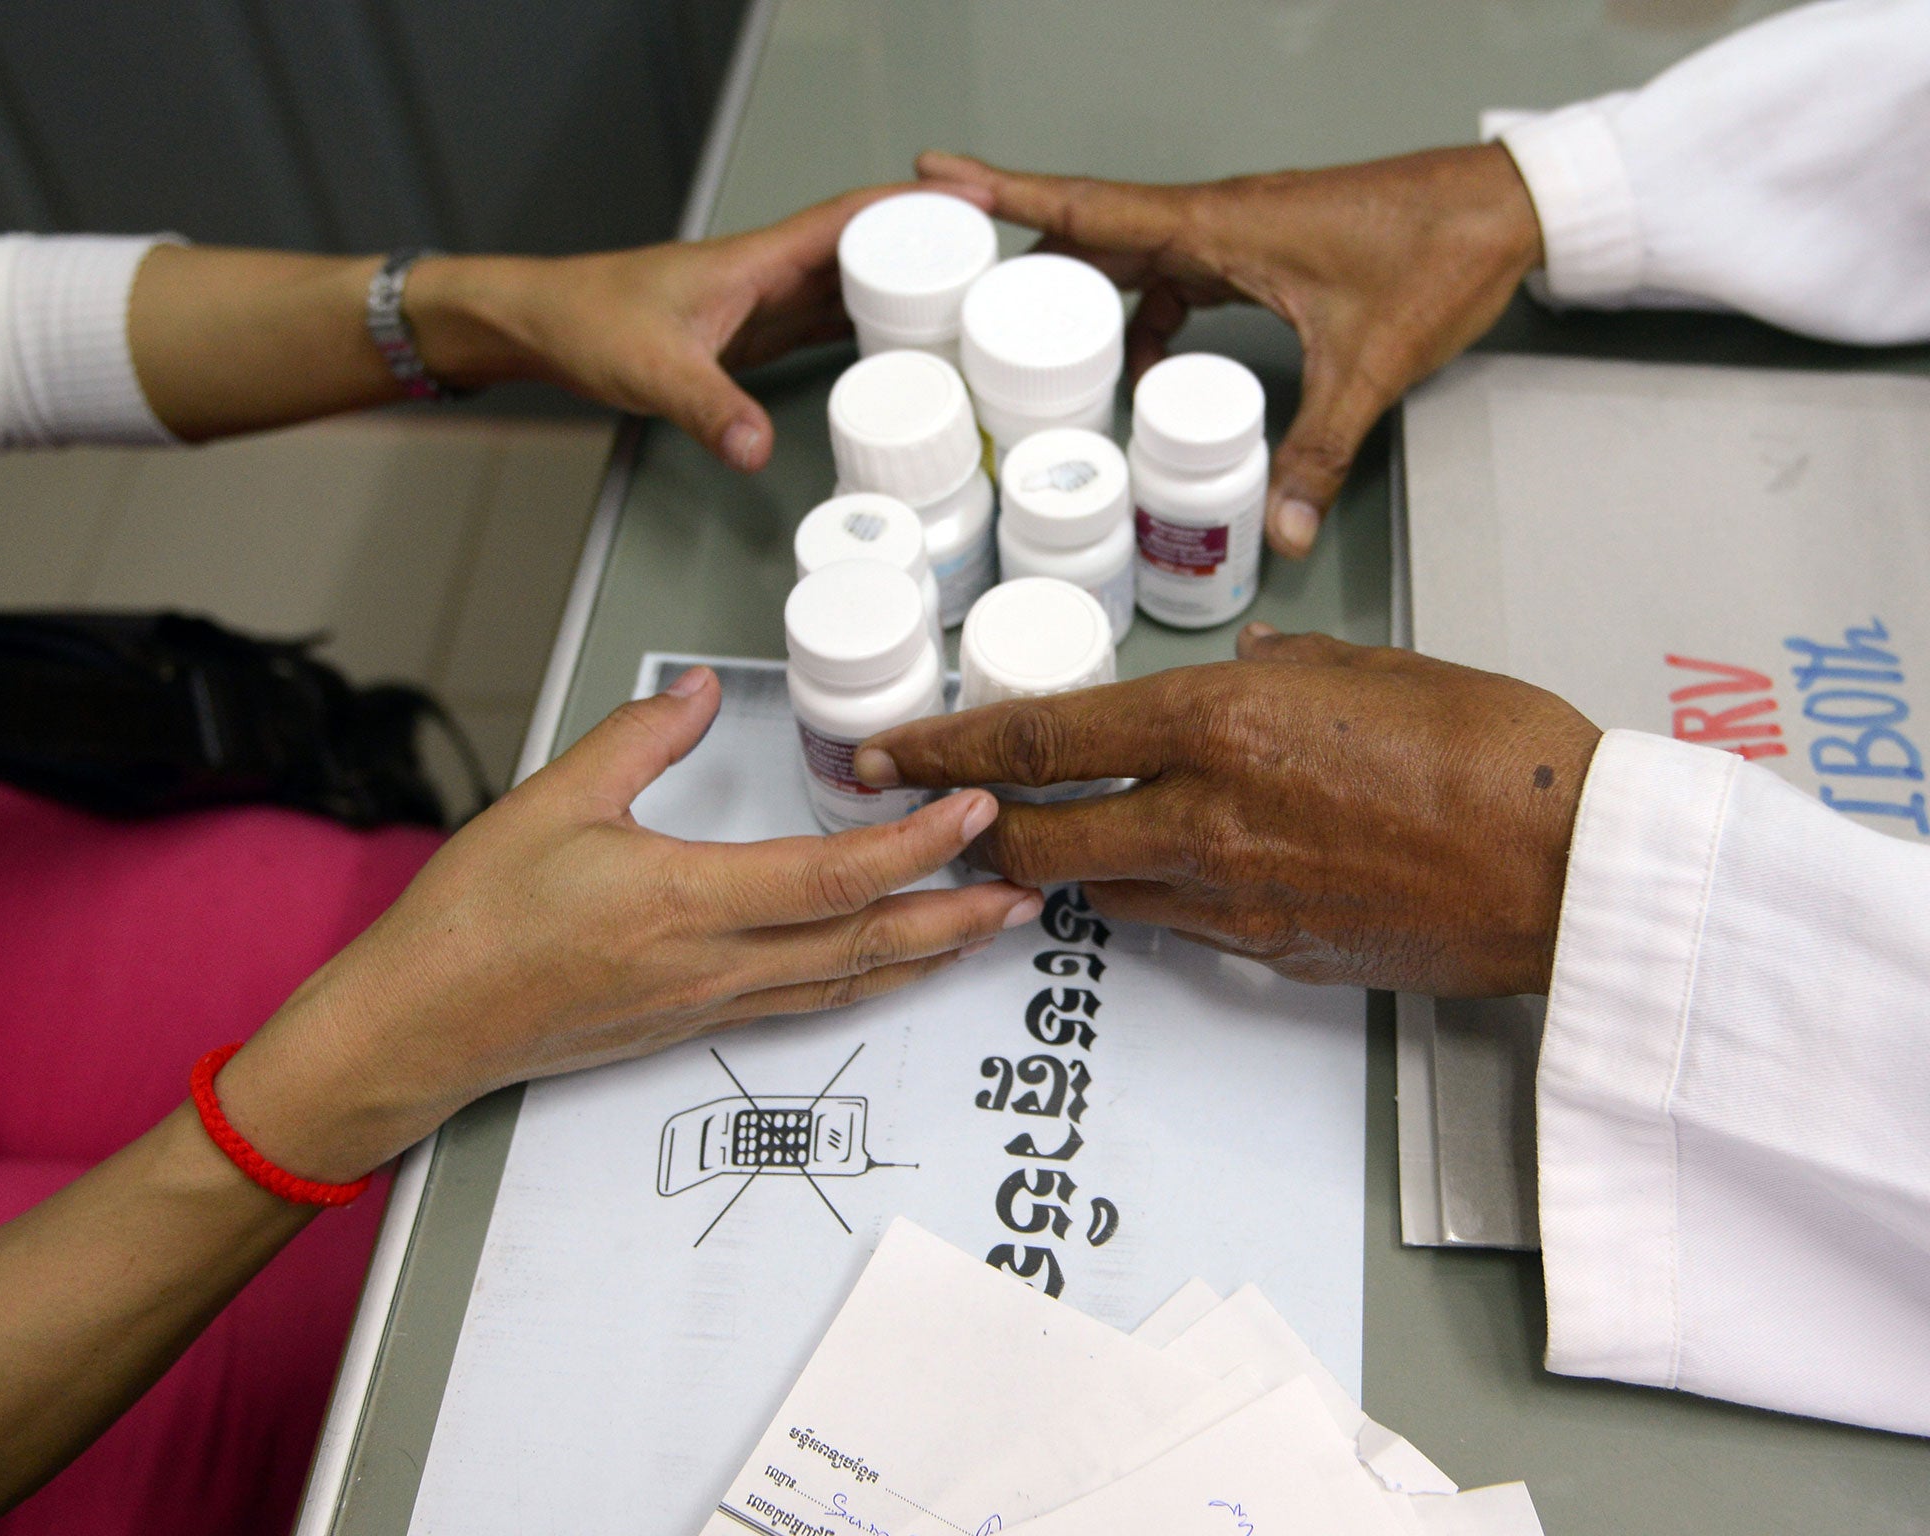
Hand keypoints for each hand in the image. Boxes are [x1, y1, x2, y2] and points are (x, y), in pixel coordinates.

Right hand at [223, 666, 1039, 1179]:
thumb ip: (640, 738)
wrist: (421, 1027)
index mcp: (686, 901)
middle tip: (1026, 891)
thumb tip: (701, 689)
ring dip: (925, 957)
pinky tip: (885, 971)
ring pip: (844, 984)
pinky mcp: (691, 1025)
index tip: (976, 811)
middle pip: (866, 944)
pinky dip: (862, 983)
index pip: (835, 877)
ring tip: (984, 932)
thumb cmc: (473, 922)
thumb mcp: (552, 801)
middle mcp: (713, 964)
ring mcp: (707, 1004)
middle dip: (957, 918)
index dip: (918, 845)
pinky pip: (803, 1004)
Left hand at [406, 182, 991, 471]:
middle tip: (992, 273)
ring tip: (965, 312)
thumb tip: (757, 450)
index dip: (913, 211)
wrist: (539, 326)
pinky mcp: (750, 333)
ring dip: (902, 293)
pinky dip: (864, 330)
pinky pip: (823, 322)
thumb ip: (708, 409)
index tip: (970, 208)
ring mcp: (760, 302)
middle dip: (928, 254)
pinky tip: (894, 351)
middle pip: (864, 251)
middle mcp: (765, 274)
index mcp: (755, 260)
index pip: (848, 220)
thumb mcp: (651, 368)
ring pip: (848, 286)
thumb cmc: (585, 322)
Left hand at [855, 629, 1599, 995]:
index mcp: (1218, 724)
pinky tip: (1164, 871)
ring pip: (1096, 889)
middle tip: (931, 816)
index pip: (1037, 740)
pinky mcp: (1268, 953)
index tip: (883, 754)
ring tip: (1046, 840)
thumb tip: (1240, 668)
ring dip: (1058, 865)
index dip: (943, 752)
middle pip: (1035, 838)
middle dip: (969, 829)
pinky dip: (1148, 895)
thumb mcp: (1365, 665)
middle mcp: (1203, 817)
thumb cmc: (1486, 744)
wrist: (1566, 864)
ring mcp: (1231, 898)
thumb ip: (1278, 670)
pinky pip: (1174, 925)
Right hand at [916, 145, 1541, 556]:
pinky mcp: (1259, 252)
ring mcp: (1235, 234)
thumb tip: (1283, 535)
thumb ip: (1321, 452)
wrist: (1509, 208)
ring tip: (1036, 353)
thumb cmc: (1440, 252)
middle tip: (952, 289)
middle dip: (1021, 261)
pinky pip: (1177, 282)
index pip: (1091, 210)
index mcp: (1220, 226)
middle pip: (1092, 236)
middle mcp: (1216, 220)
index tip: (935, 177)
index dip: (1008, 195)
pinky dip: (1149, 323)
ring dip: (1086, 301)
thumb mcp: (1372, 362)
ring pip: (1132, 262)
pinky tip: (1142, 375)